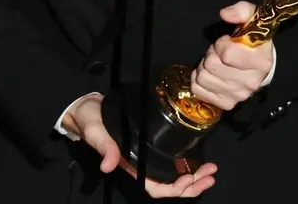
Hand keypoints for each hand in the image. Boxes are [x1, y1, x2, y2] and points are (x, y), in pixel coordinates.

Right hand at [62, 94, 217, 197]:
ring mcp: (147, 155)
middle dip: (193, 184)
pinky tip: (199, 158)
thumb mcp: (95, 132)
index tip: (191, 179)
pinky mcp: (151, 143)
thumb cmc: (90, 121)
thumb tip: (108, 165)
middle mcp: (142, 164)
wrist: (86, 108)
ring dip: (194, 175)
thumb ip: (103, 147)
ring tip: (211, 170)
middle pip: (170, 185)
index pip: (155, 188)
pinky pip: (172, 160)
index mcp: (130, 166)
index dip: (174, 189)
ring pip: (174, 175)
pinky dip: (187, 162)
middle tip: (212, 174)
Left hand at [190, 2, 272, 110]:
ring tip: (215, 62)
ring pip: (202, 78)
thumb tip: (225, 14)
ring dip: (204, 66)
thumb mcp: (251, 19)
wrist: (258, 65)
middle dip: (211, 54)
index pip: (227, 54)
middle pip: (212, 66)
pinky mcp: (227, 104)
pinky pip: (198, 90)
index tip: (227, 41)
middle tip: (219, 52)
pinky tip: (210, 74)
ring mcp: (239, 96)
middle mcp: (251, 82)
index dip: (221, 44)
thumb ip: (240, 11)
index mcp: (261, 62)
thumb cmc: (252, 40)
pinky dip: (199, 80)